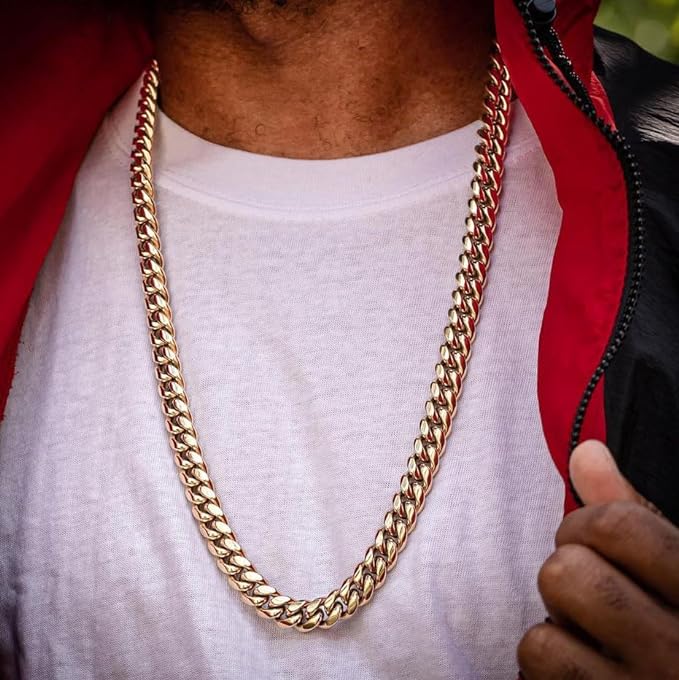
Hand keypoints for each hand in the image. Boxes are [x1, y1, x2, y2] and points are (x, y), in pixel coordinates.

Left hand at [518, 440, 678, 678]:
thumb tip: (585, 451)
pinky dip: (548, 665)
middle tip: (593, 590)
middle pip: (565, 573)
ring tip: (593, 634)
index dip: (587, 523)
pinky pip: (537, 672)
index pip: (618, 526)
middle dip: (567, 574)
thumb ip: (634, 512)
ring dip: (557, 629)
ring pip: (542, 634)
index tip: (595, 539)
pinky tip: (583, 669)